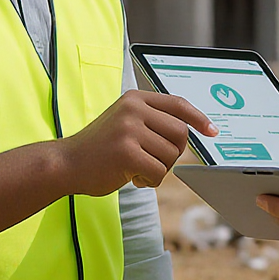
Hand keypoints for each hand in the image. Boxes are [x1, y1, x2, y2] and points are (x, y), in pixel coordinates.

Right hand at [61, 89, 217, 194]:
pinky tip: (132, 178)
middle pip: (180, 133)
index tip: (212, 131)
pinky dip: (150, 181)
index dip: (199, 118)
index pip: (178, 104)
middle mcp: (133, 109)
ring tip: (137, 169)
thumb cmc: (99, 148)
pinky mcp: (126, 152)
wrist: (65, 163)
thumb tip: (189, 130)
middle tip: (155, 161)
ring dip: (158, 169)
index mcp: (135, 98)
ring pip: (170, 155)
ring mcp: (129, 129)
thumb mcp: (125, 122)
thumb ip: (151, 120)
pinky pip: (159, 172)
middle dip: (174, 153)